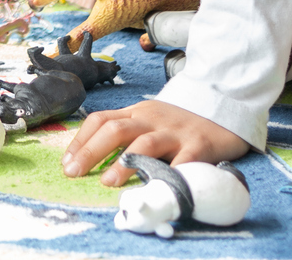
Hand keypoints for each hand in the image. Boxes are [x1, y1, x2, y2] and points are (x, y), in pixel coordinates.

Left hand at [64, 99, 248, 184]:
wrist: (225, 102)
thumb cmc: (180, 120)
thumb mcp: (150, 118)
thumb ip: (127, 131)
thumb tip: (91, 156)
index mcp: (137, 112)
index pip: (101, 120)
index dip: (80, 141)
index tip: (66, 163)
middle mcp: (152, 119)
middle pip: (115, 129)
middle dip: (91, 151)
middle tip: (74, 173)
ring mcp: (176, 132)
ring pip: (145, 144)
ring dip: (124, 164)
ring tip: (108, 182)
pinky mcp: (200, 145)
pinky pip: (183, 161)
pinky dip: (168, 175)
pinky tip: (155, 188)